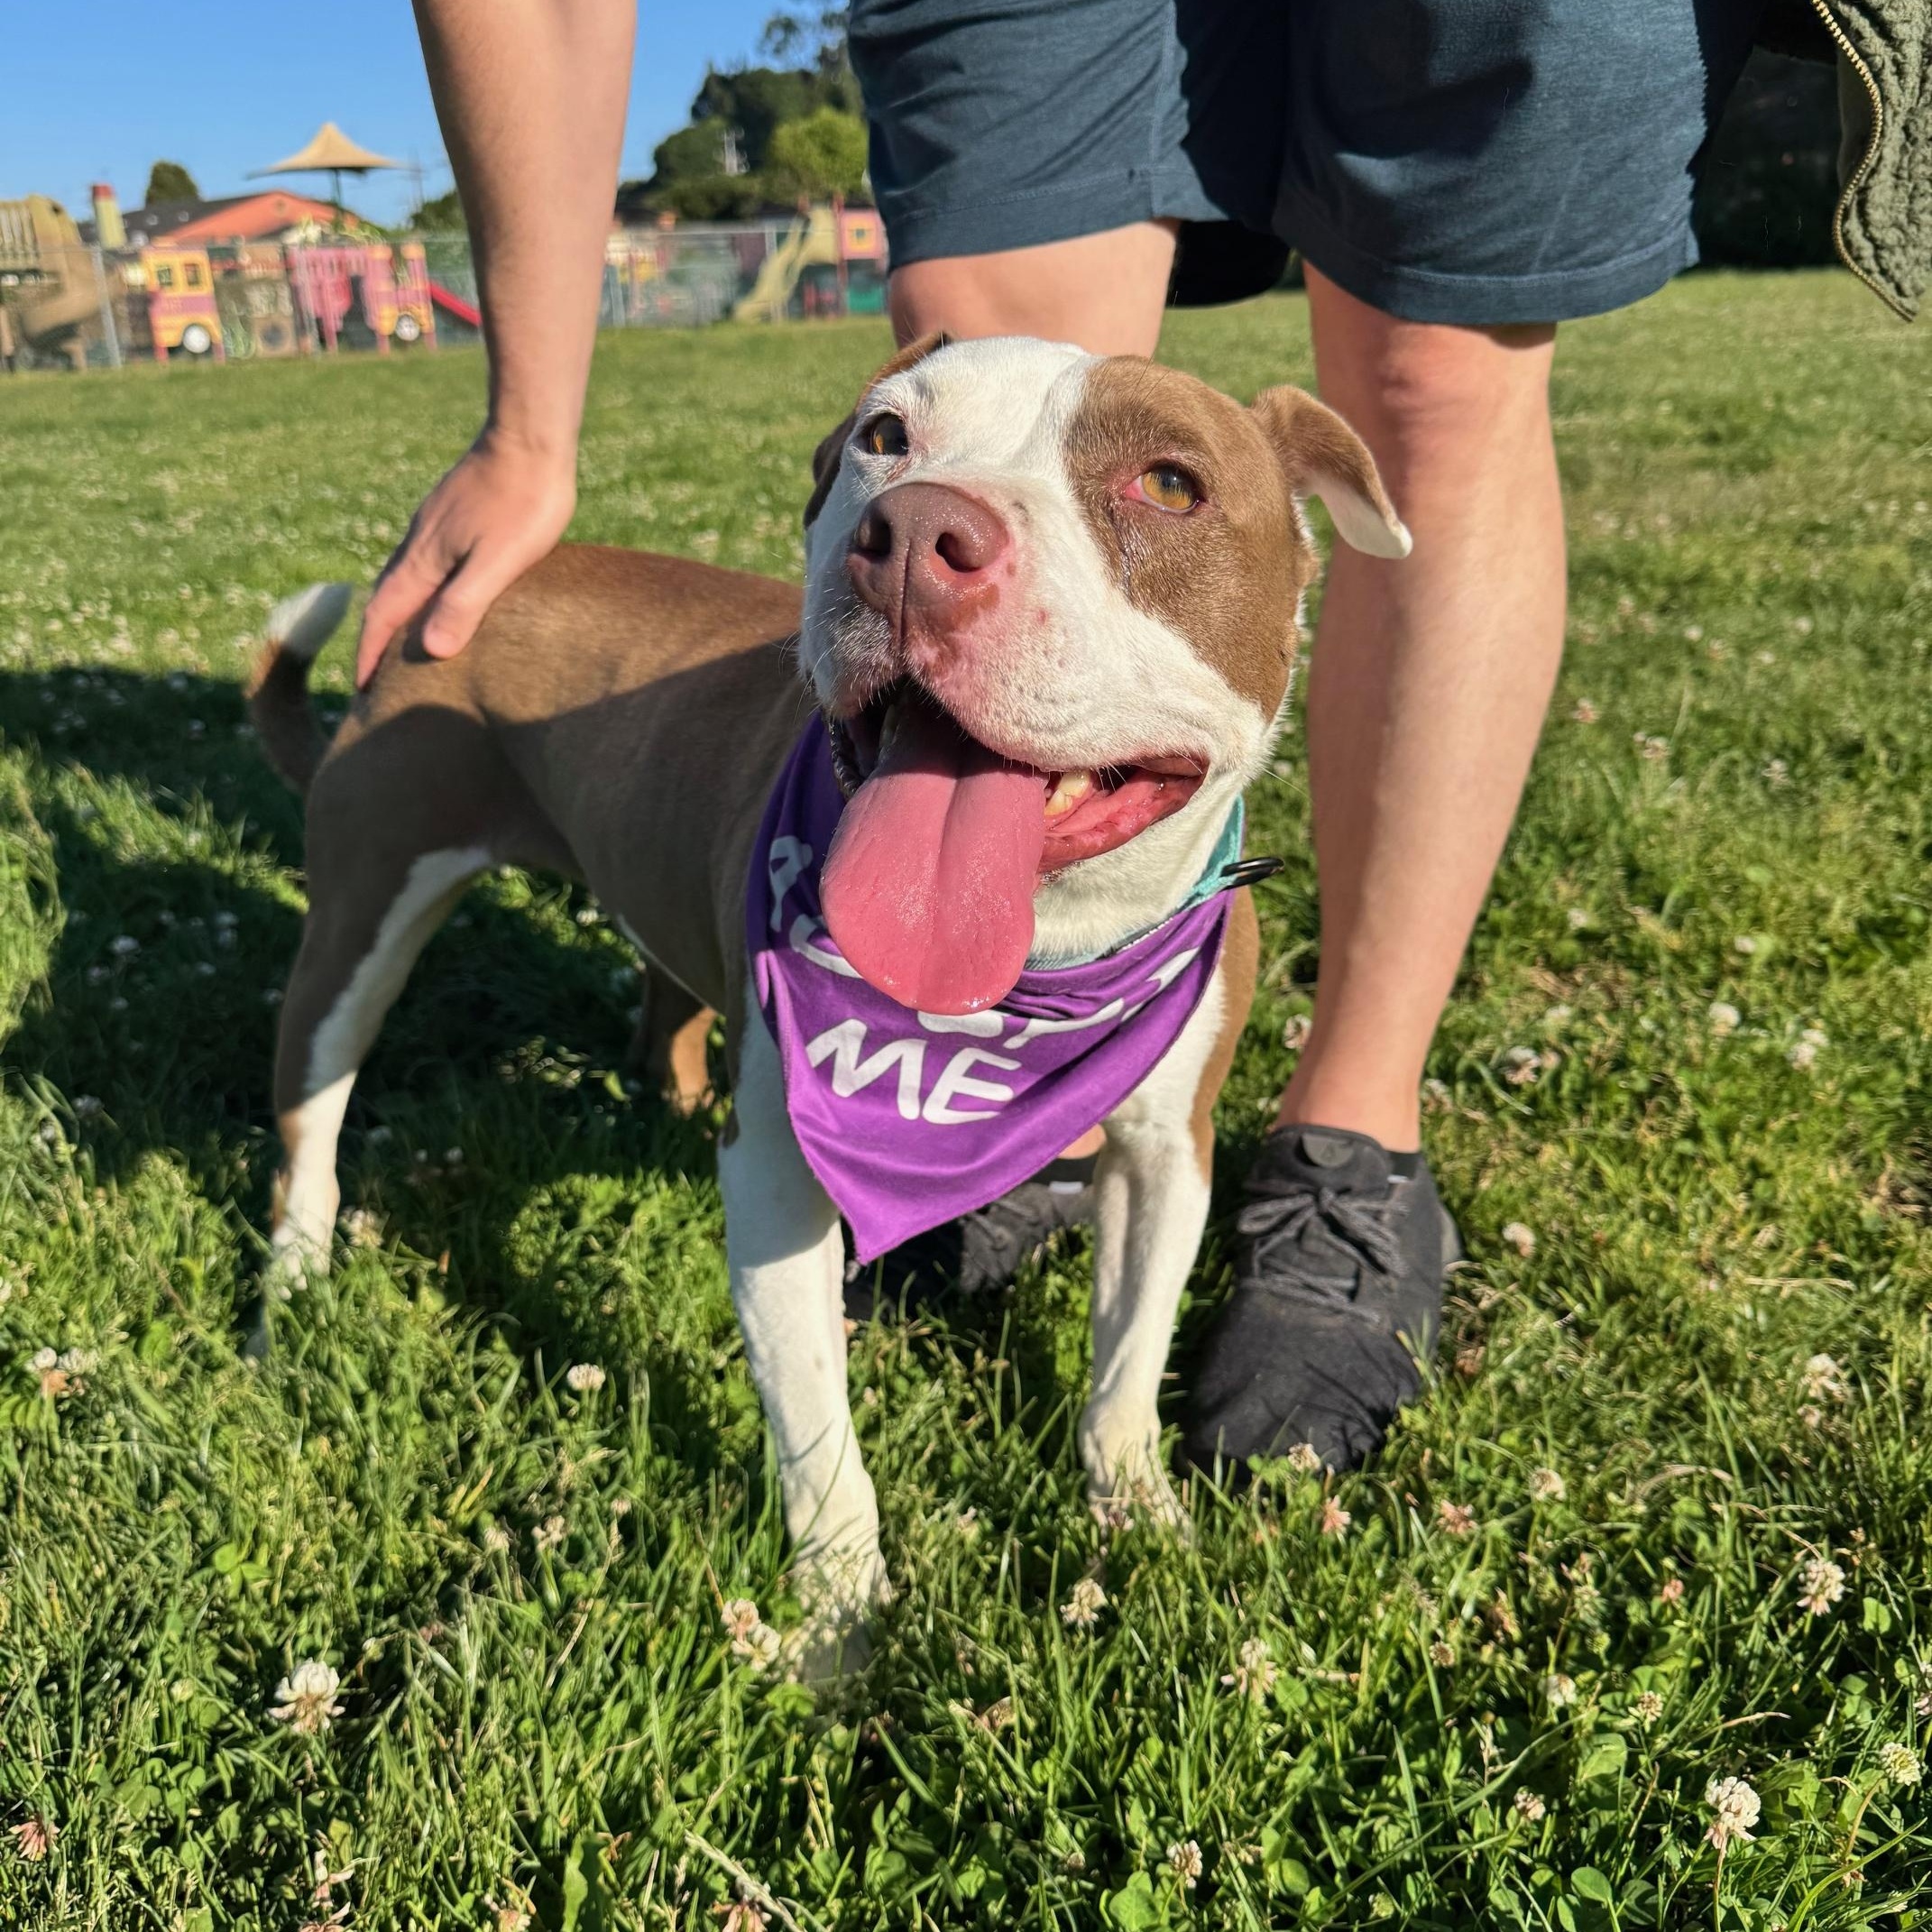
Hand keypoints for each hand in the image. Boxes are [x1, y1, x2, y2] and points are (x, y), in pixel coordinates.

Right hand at [355, 427, 576, 686]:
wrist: (532, 436)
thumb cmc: (524, 502)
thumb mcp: (499, 562)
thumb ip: (464, 604)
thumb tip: (429, 650)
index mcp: (424, 559)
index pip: (383, 615)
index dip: (370, 654)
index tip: (362, 691)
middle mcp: (419, 542)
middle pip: (386, 597)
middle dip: (377, 638)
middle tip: (376, 678)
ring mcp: (436, 524)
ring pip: (404, 576)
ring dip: (398, 611)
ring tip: (405, 642)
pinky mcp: (455, 513)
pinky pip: (426, 561)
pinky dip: (422, 587)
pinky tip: (442, 591)